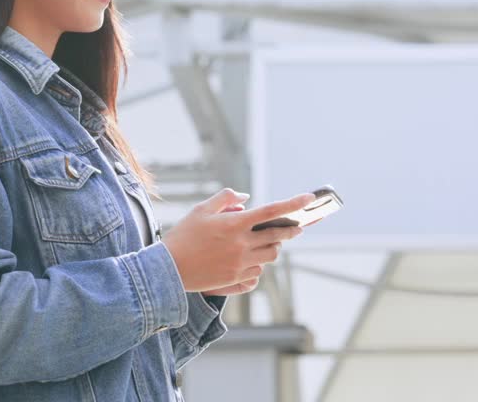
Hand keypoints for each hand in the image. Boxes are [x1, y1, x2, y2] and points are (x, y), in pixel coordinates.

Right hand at [162, 188, 311, 293]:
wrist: (169, 269)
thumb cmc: (184, 236)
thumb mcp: (201, 210)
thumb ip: (226, 198)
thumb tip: (247, 198)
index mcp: (234, 224)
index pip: (271, 211)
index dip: (293, 203)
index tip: (309, 198)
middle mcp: (242, 244)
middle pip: (278, 236)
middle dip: (291, 229)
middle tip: (297, 226)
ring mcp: (241, 264)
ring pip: (272, 255)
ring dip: (274, 246)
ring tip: (267, 241)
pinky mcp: (237, 278)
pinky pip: (259, 271)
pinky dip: (259, 263)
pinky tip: (249, 258)